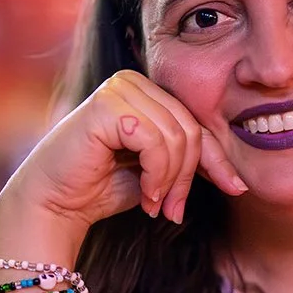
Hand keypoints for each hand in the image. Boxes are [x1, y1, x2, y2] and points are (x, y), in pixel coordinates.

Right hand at [0, 70, 246, 236]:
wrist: (55, 205)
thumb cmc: (101, 188)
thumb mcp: (158, 173)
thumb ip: (188, 161)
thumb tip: (238, 179)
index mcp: (146, 91)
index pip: (195, 121)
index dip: (218, 158)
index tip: (235, 189)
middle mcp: (132, 82)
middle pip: (190, 129)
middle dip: (188, 176)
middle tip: (172, 210)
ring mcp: (118, 89)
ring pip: (176, 137)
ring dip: (171, 181)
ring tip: (156, 205)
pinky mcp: (107, 106)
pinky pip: (155, 141)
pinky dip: (157, 175)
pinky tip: (144, 196)